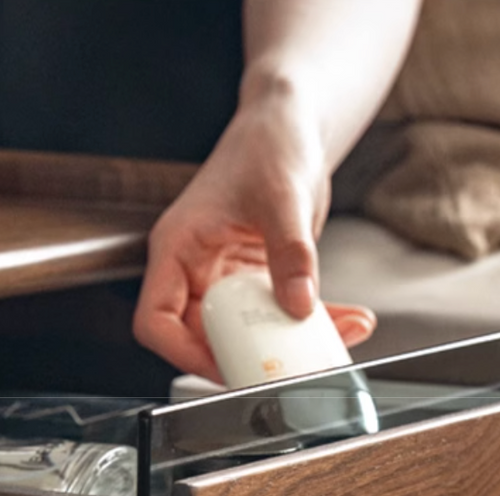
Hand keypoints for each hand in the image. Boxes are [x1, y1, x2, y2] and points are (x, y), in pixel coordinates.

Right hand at [133, 91, 375, 381]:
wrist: (291, 126)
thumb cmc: (268, 142)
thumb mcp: (282, 196)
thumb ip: (292, 254)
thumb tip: (300, 304)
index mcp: (177, 248)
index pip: (156, 321)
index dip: (183, 353)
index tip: (224, 365)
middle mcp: (194, 270)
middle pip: (202, 338)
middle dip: (246, 356)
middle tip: (285, 365)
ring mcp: (225, 280)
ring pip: (246, 334)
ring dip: (288, 344)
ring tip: (331, 340)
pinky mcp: (256, 282)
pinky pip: (277, 317)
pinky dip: (309, 325)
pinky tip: (343, 319)